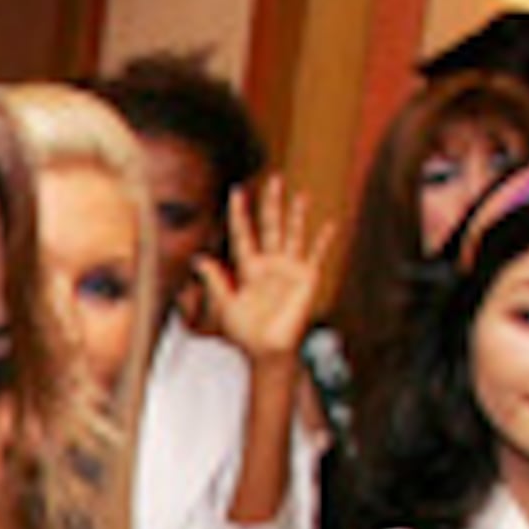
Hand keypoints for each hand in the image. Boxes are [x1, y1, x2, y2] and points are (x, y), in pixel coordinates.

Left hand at [189, 176, 334, 368]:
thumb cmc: (245, 332)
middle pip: (271, 226)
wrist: (267, 350)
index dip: (240, 213)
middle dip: (272, 203)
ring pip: (293, 234)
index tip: (236, 190)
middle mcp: (270, 263)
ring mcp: (290, 268)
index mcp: (248, 268)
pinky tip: (331, 223)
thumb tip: (197, 258)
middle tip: (274, 178)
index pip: (244, 233)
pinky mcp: (307, 277)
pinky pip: (316, 254)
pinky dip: (324, 240)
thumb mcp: (225, 304)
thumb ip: (214, 280)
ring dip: (297, 215)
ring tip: (299, 194)